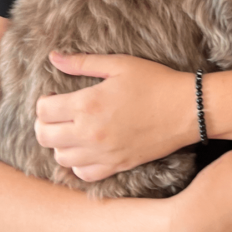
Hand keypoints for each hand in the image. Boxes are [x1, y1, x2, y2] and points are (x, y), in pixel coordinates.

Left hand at [34, 52, 196, 180]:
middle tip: (58, 114)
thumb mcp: (119, 64)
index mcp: (87, 104)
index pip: (43, 110)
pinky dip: (78, 163)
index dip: (44, 101)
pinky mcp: (117, 165)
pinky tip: (86, 149)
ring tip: (72, 130)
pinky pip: (83, 174)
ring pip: (61, 157)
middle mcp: (90, 132)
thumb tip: (54, 57)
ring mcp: (103, 153)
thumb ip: (82, 62)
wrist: (187, 109)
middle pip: (44, 136)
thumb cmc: (155, 82)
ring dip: (60, 143)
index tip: (54, 96)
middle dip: (45, 123)